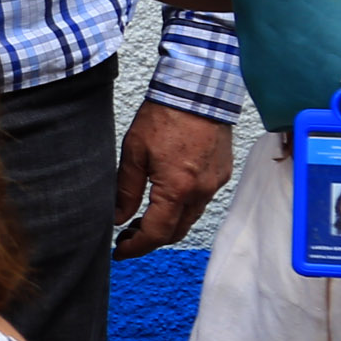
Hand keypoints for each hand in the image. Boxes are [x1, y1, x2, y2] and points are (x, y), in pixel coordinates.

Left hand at [113, 101, 235, 257]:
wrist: (198, 90)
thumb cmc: (164, 116)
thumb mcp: (133, 153)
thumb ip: (125, 190)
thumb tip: (118, 218)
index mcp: (177, 189)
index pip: (157, 234)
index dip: (137, 247)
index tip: (121, 250)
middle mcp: (201, 191)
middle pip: (176, 232)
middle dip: (151, 239)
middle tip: (127, 236)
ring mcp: (215, 183)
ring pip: (190, 218)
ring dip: (167, 224)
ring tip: (142, 218)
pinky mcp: (222, 173)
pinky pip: (202, 200)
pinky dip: (183, 207)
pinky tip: (166, 198)